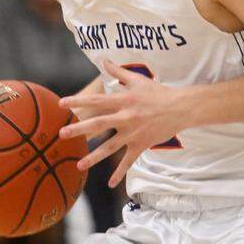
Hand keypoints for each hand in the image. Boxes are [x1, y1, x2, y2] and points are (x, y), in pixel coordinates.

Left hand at [60, 60, 188, 187]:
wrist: (180, 108)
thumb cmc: (158, 93)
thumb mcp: (138, 80)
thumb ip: (118, 71)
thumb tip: (104, 59)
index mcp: (123, 101)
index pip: (97, 101)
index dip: (79, 101)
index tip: (62, 103)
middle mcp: (126, 118)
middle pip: (99, 124)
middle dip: (79, 129)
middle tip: (62, 134)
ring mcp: (133, 133)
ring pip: (110, 147)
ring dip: (94, 157)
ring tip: (79, 165)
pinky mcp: (141, 145)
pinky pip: (128, 161)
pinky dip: (119, 173)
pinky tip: (110, 183)